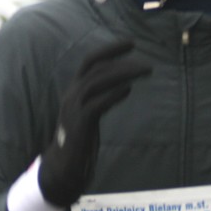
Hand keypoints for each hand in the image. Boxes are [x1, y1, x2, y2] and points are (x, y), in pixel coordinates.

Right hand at [38, 40, 150, 206]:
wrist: (64, 167)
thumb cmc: (81, 139)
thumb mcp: (91, 112)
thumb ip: (102, 97)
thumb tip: (125, 86)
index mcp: (74, 91)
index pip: (90, 62)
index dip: (110, 50)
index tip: (131, 42)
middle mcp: (72, 95)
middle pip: (97, 69)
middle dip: (122, 62)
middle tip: (146, 64)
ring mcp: (74, 109)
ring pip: (97, 83)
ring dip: (123, 74)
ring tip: (144, 72)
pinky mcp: (80, 124)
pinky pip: (97, 104)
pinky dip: (113, 95)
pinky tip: (128, 90)